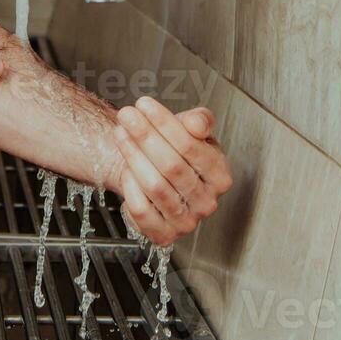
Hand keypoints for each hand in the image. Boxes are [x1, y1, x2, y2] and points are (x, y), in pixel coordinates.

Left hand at [112, 96, 231, 245]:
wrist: (157, 174)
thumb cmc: (177, 150)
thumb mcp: (193, 129)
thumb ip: (200, 120)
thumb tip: (197, 123)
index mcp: (220, 175)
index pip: (192, 146)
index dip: (165, 124)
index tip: (144, 104)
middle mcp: (207, 202)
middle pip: (172, 165)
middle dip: (145, 136)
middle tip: (126, 115)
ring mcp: (187, 221)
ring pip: (155, 186)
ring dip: (133, 155)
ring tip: (120, 133)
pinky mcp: (164, 234)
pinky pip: (142, 210)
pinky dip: (131, 187)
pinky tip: (126, 168)